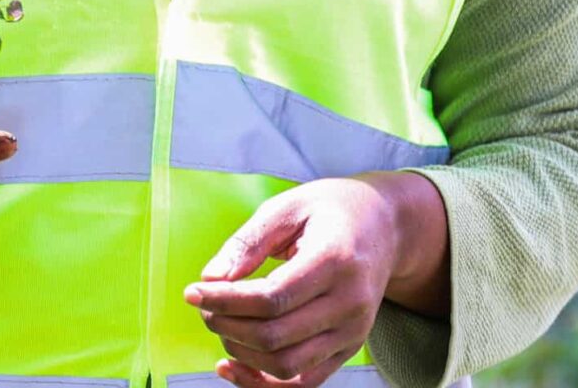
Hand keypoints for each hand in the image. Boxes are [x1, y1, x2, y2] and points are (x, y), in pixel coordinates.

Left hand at [179, 176, 403, 387]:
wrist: (385, 227)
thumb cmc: (331, 210)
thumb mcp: (287, 206)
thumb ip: (248, 242)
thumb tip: (211, 279)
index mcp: (336, 260)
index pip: (271, 298)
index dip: (225, 301)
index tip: (193, 292)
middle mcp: (350, 303)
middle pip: (275, 336)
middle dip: (226, 325)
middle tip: (203, 306)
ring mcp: (353, 332)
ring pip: (286, 366)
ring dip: (240, 352)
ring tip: (219, 324)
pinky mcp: (348, 349)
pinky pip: (303, 383)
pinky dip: (263, 382)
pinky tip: (232, 364)